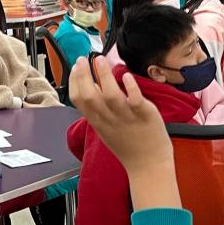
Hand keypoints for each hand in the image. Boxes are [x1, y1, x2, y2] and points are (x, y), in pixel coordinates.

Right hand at [68, 55, 171, 176]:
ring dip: (103, 76)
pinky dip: (131, 88)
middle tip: (83, 59)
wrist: (148, 166)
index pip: (79, 99)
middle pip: (89, 96)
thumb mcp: (105, 128)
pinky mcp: (145, 117)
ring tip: (100, 60)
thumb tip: (92, 85)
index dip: (74, 80)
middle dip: (84, 75)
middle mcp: (109, 120)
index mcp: (98, 122)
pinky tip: (126, 76)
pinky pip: (136, 101)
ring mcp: (127, 118)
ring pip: (110, 96)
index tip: (77, 65)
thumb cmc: (128, 145)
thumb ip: (97, 108)